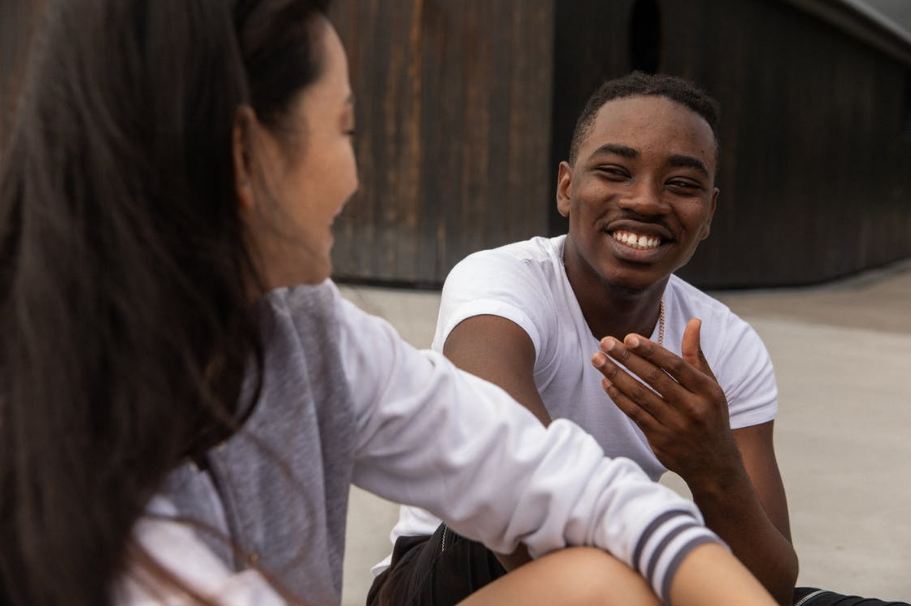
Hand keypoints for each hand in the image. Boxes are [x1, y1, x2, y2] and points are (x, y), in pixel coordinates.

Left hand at [591, 318, 742, 486]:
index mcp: (707, 390)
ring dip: (616, 375)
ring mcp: (675, 425)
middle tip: (605, 342)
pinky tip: (605, 382)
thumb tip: (693, 321)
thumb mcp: (711, 387)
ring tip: (598, 359)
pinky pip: (634, 414)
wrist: (714, 466)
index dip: (650, 350)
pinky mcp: (660, 440)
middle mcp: (692, 407)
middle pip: (653, 378)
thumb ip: (696, 355)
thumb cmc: (710, 417)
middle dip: (626, 358)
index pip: (674, 365)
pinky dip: (618, 397)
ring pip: (640, 395)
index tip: (629, 337)